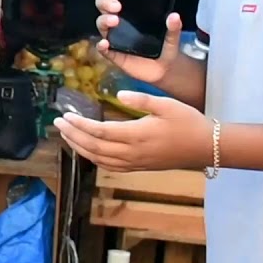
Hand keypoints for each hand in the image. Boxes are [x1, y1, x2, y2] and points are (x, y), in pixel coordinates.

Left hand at [53, 91, 212, 171]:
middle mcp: (132, 152)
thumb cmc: (188, 122)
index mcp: (137, 135)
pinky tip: (85, 149)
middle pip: (93, 147)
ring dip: (79, 147)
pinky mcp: (138, 167)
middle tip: (57, 123)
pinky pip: (109, 166)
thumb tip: (118, 96)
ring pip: (98, 159)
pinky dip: (93, 158)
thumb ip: (141, 100)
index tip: (65, 116)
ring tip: (65, 135)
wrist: (205, 147)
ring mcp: (134, 163)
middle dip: (72, 135)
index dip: (80, 125)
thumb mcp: (167, 104)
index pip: (100, 132)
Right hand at [95, 0, 183, 84]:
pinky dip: (101, 46)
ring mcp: (114, 38)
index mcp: (131, 13)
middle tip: (118, 6)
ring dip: (105, 20)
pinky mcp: (113, 54)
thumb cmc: (164, 47)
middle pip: (103, 7)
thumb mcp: (172, 37)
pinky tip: (105, 44)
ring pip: (101, 25)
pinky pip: (103, 49)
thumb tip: (175, 16)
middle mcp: (119, 23)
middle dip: (106, 2)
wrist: (164, 70)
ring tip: (115, 21)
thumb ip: (173, 28)